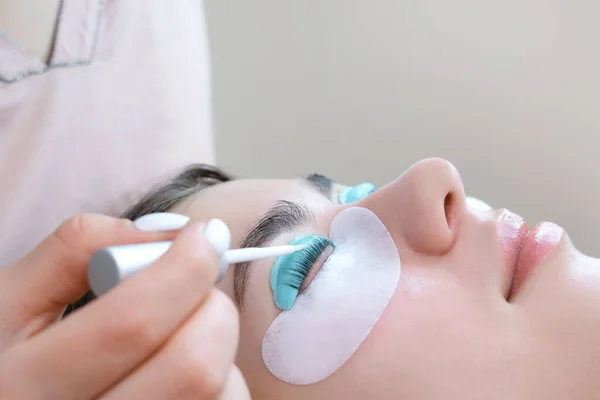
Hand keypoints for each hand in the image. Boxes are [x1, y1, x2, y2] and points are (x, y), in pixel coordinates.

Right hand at [0, 213, 249, 398]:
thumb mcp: (9, 301)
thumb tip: (171, 232)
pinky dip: (223, 382)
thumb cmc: (9, 361)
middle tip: (196, 289)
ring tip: (176, 337)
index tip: (205, 235)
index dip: (184, 269)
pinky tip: (182, 373)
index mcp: (22, 389)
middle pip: (192, 367)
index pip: (132, 324)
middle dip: (211, 307)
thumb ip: (75, 249)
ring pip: (219, 394)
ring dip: (218, 349)